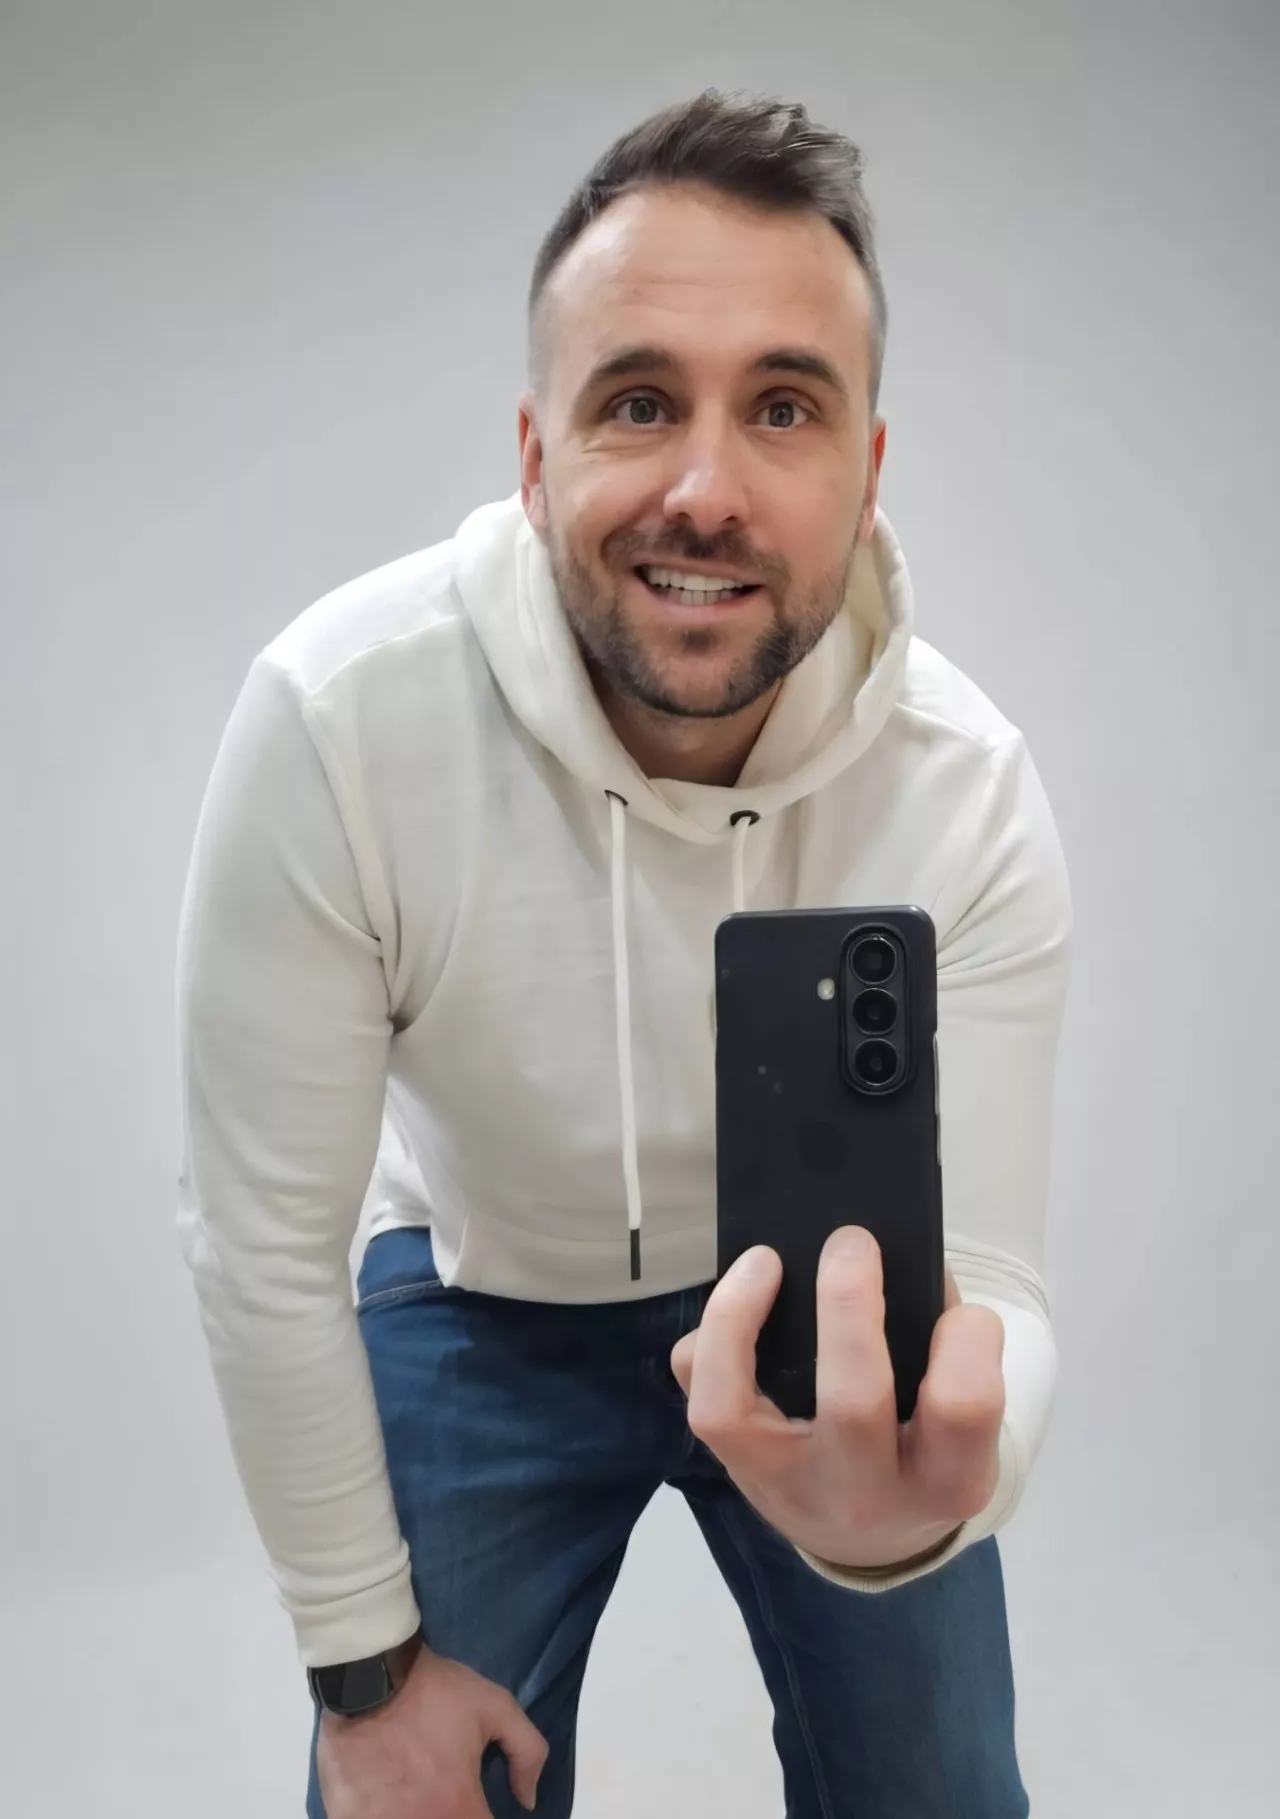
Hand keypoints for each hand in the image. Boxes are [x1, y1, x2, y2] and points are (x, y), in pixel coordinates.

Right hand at [317, 1644, 547, 1816]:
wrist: (370, 1674)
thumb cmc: (434, 1691)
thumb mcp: (496, 1705)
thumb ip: (527, 1752)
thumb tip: (528, 1798)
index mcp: (460, 1807)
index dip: (486, 1817)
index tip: (480, 1804)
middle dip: (453, 1813)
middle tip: (449, 1794)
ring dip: (416, 1813)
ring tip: (417, 1794)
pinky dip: (381, 1814)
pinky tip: (386, 1800)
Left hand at [670, 1226, 1004, 1572]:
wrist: (872, 1542)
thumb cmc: (924, 1455)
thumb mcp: (962, 1429)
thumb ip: (944, 1349)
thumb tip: (900, 1253)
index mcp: (945, 1481)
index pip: (964, 1407)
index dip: (966, 1339)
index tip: (958, 1306)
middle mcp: (864, 1494)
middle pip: (852, 1401)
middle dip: (847, 1306)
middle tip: (851, 1242)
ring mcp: (787, 1487)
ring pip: (734, 1410)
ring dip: (739, 1318)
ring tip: (763, 1260)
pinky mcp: (739, 1473)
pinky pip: (701, 1402)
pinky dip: (709, 1342)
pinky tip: (738, 1303)